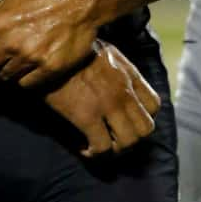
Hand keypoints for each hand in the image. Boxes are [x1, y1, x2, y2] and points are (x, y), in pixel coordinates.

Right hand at [41, 42, 160, 157]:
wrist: (46, 49)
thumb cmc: (69, 49)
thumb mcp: (102, 49)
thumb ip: (115, 66)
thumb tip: (114, 78)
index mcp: (128, 74)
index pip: (154, 105)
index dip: (143, 118)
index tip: (126, 121)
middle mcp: (123, 91)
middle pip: (146, 128)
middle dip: (131, 139)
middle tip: (113, 140)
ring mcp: (107, 104)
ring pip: (128, 142)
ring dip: (114, 150)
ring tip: (99, 147)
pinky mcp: (86, 115)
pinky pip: (102, 147)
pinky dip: (93, 153)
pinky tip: (81, 147)